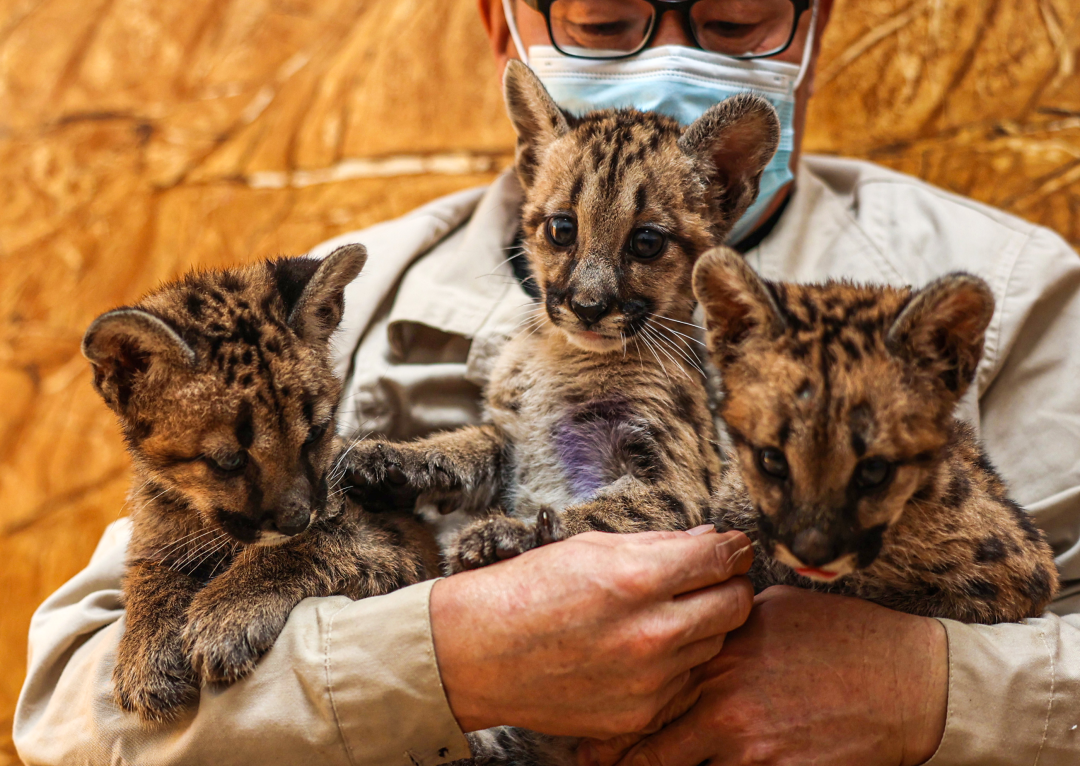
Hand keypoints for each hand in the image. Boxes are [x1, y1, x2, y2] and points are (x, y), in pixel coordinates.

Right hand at [430, 527, 754, 738]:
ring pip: (713, 645)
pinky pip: (684, 683)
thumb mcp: (591, 548)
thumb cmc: (528, 592)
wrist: (478, 654)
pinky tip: (640, 650)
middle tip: (708, 579)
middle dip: (728, 586)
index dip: (733, 549)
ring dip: (699, 626)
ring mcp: (649, 681)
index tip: (733, 547)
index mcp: (638, 579)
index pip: (721, 559)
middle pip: (735, 605)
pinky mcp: (640, 714)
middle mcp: (652, 633)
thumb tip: (708, 542)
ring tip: (659, 615)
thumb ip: (658, 546)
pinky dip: (675, 665)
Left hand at [582, 585, 947, 765]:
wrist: (908, 682)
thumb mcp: (776, 610)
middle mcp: (723, 699)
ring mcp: (747, 744)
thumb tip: (695, 617)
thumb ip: (727, 624)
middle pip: (648, 738)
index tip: (590, 716)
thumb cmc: (846, 638)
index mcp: (719, 653)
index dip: (615, 705)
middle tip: (589, 759)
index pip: (649, 683)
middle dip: (615, 754)